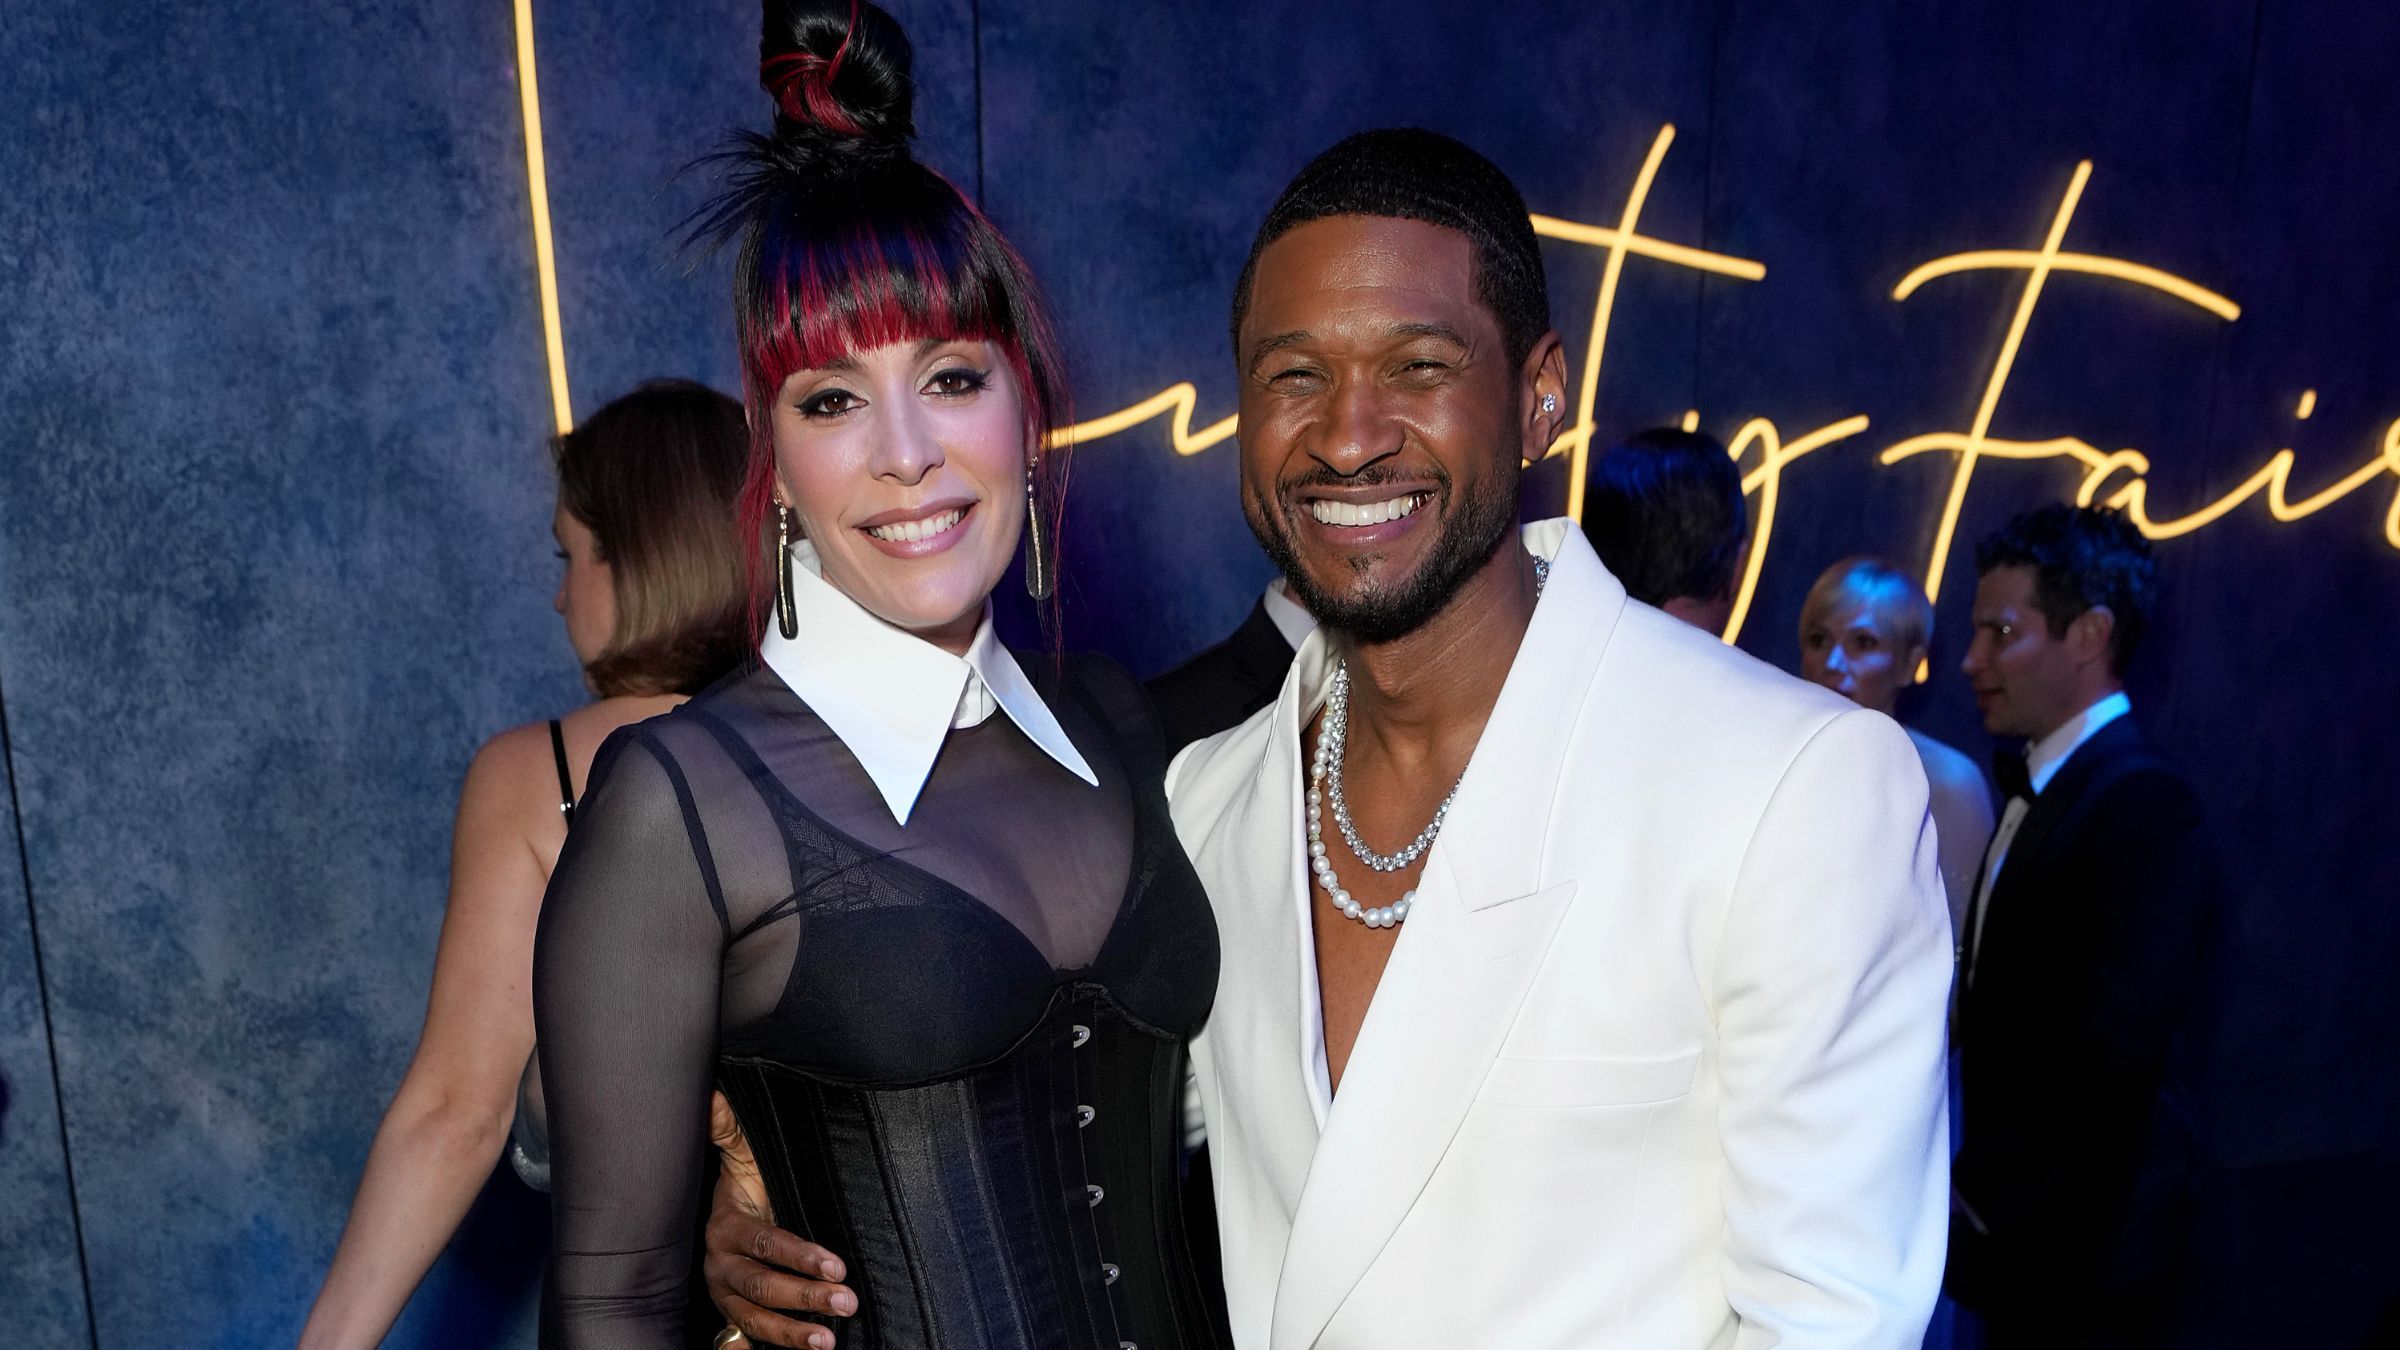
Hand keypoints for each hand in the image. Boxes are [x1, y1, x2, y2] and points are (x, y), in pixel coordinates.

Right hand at [706, 1091, 857, 1348]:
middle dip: (804, 1296)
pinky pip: (736, 1339)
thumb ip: (731, 1130)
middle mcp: (720, 1265)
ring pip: (754, 1319)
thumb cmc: (747, 1186)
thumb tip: (714, 1096)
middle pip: (762, 1287)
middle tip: (847, 1301)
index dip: (800, 1256)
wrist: (724, 1216)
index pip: (765, 1243)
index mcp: (727, 1226)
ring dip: (790, 1333)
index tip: (837, 1265)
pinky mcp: (730, 1316)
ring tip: (827, 1340)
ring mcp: (724, 1295)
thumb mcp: (743, 1156)